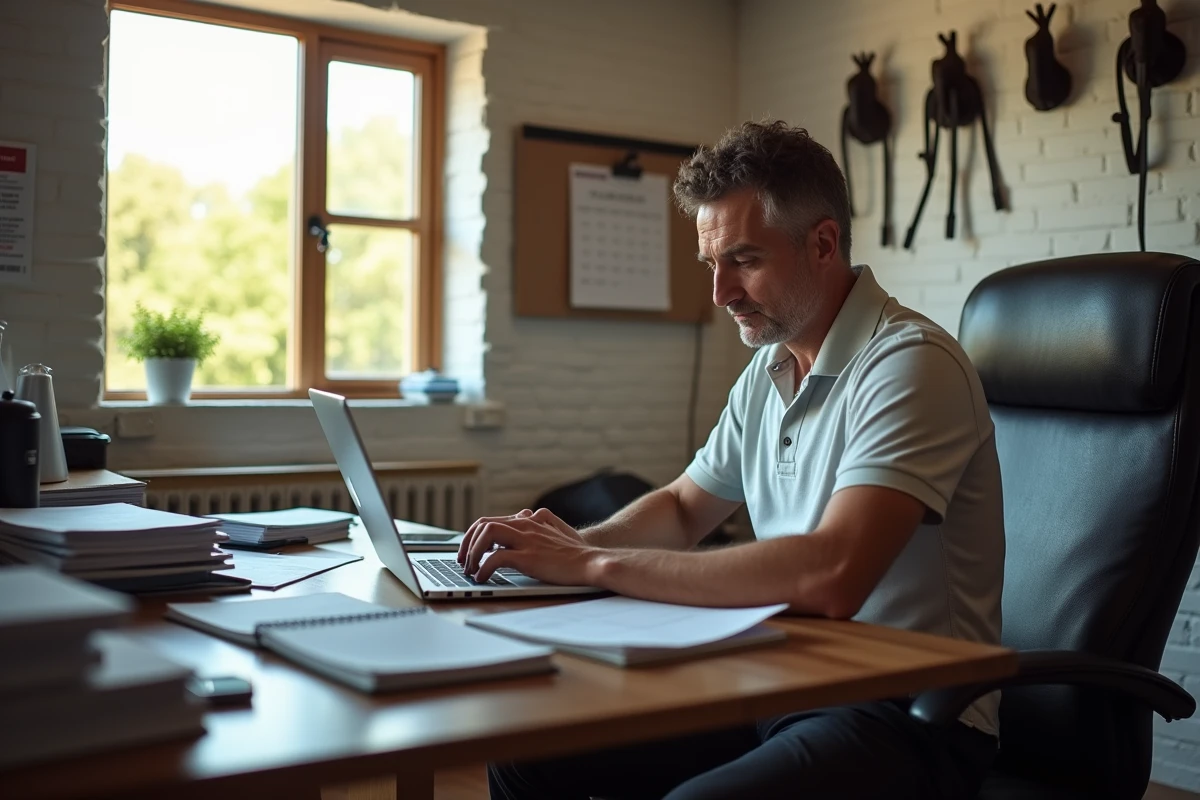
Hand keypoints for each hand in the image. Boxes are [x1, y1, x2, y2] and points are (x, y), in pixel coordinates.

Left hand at [457, 508, 599, 585]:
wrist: (592, 561)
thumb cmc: (576, 552)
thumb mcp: (555, 531)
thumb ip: (539, 524)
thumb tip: (527, 517)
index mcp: (529, 521)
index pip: (491, 520)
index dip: (474, 536)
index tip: (468, 551)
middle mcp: (525, 525)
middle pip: (483, 523)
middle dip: (467, 543)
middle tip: (463, 562)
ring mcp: (526, 540)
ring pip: (487, 533)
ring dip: (472, 552)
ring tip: (470, 569)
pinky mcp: (528, 556)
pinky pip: (496, 557)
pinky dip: (484, 568)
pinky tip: (483, 578)